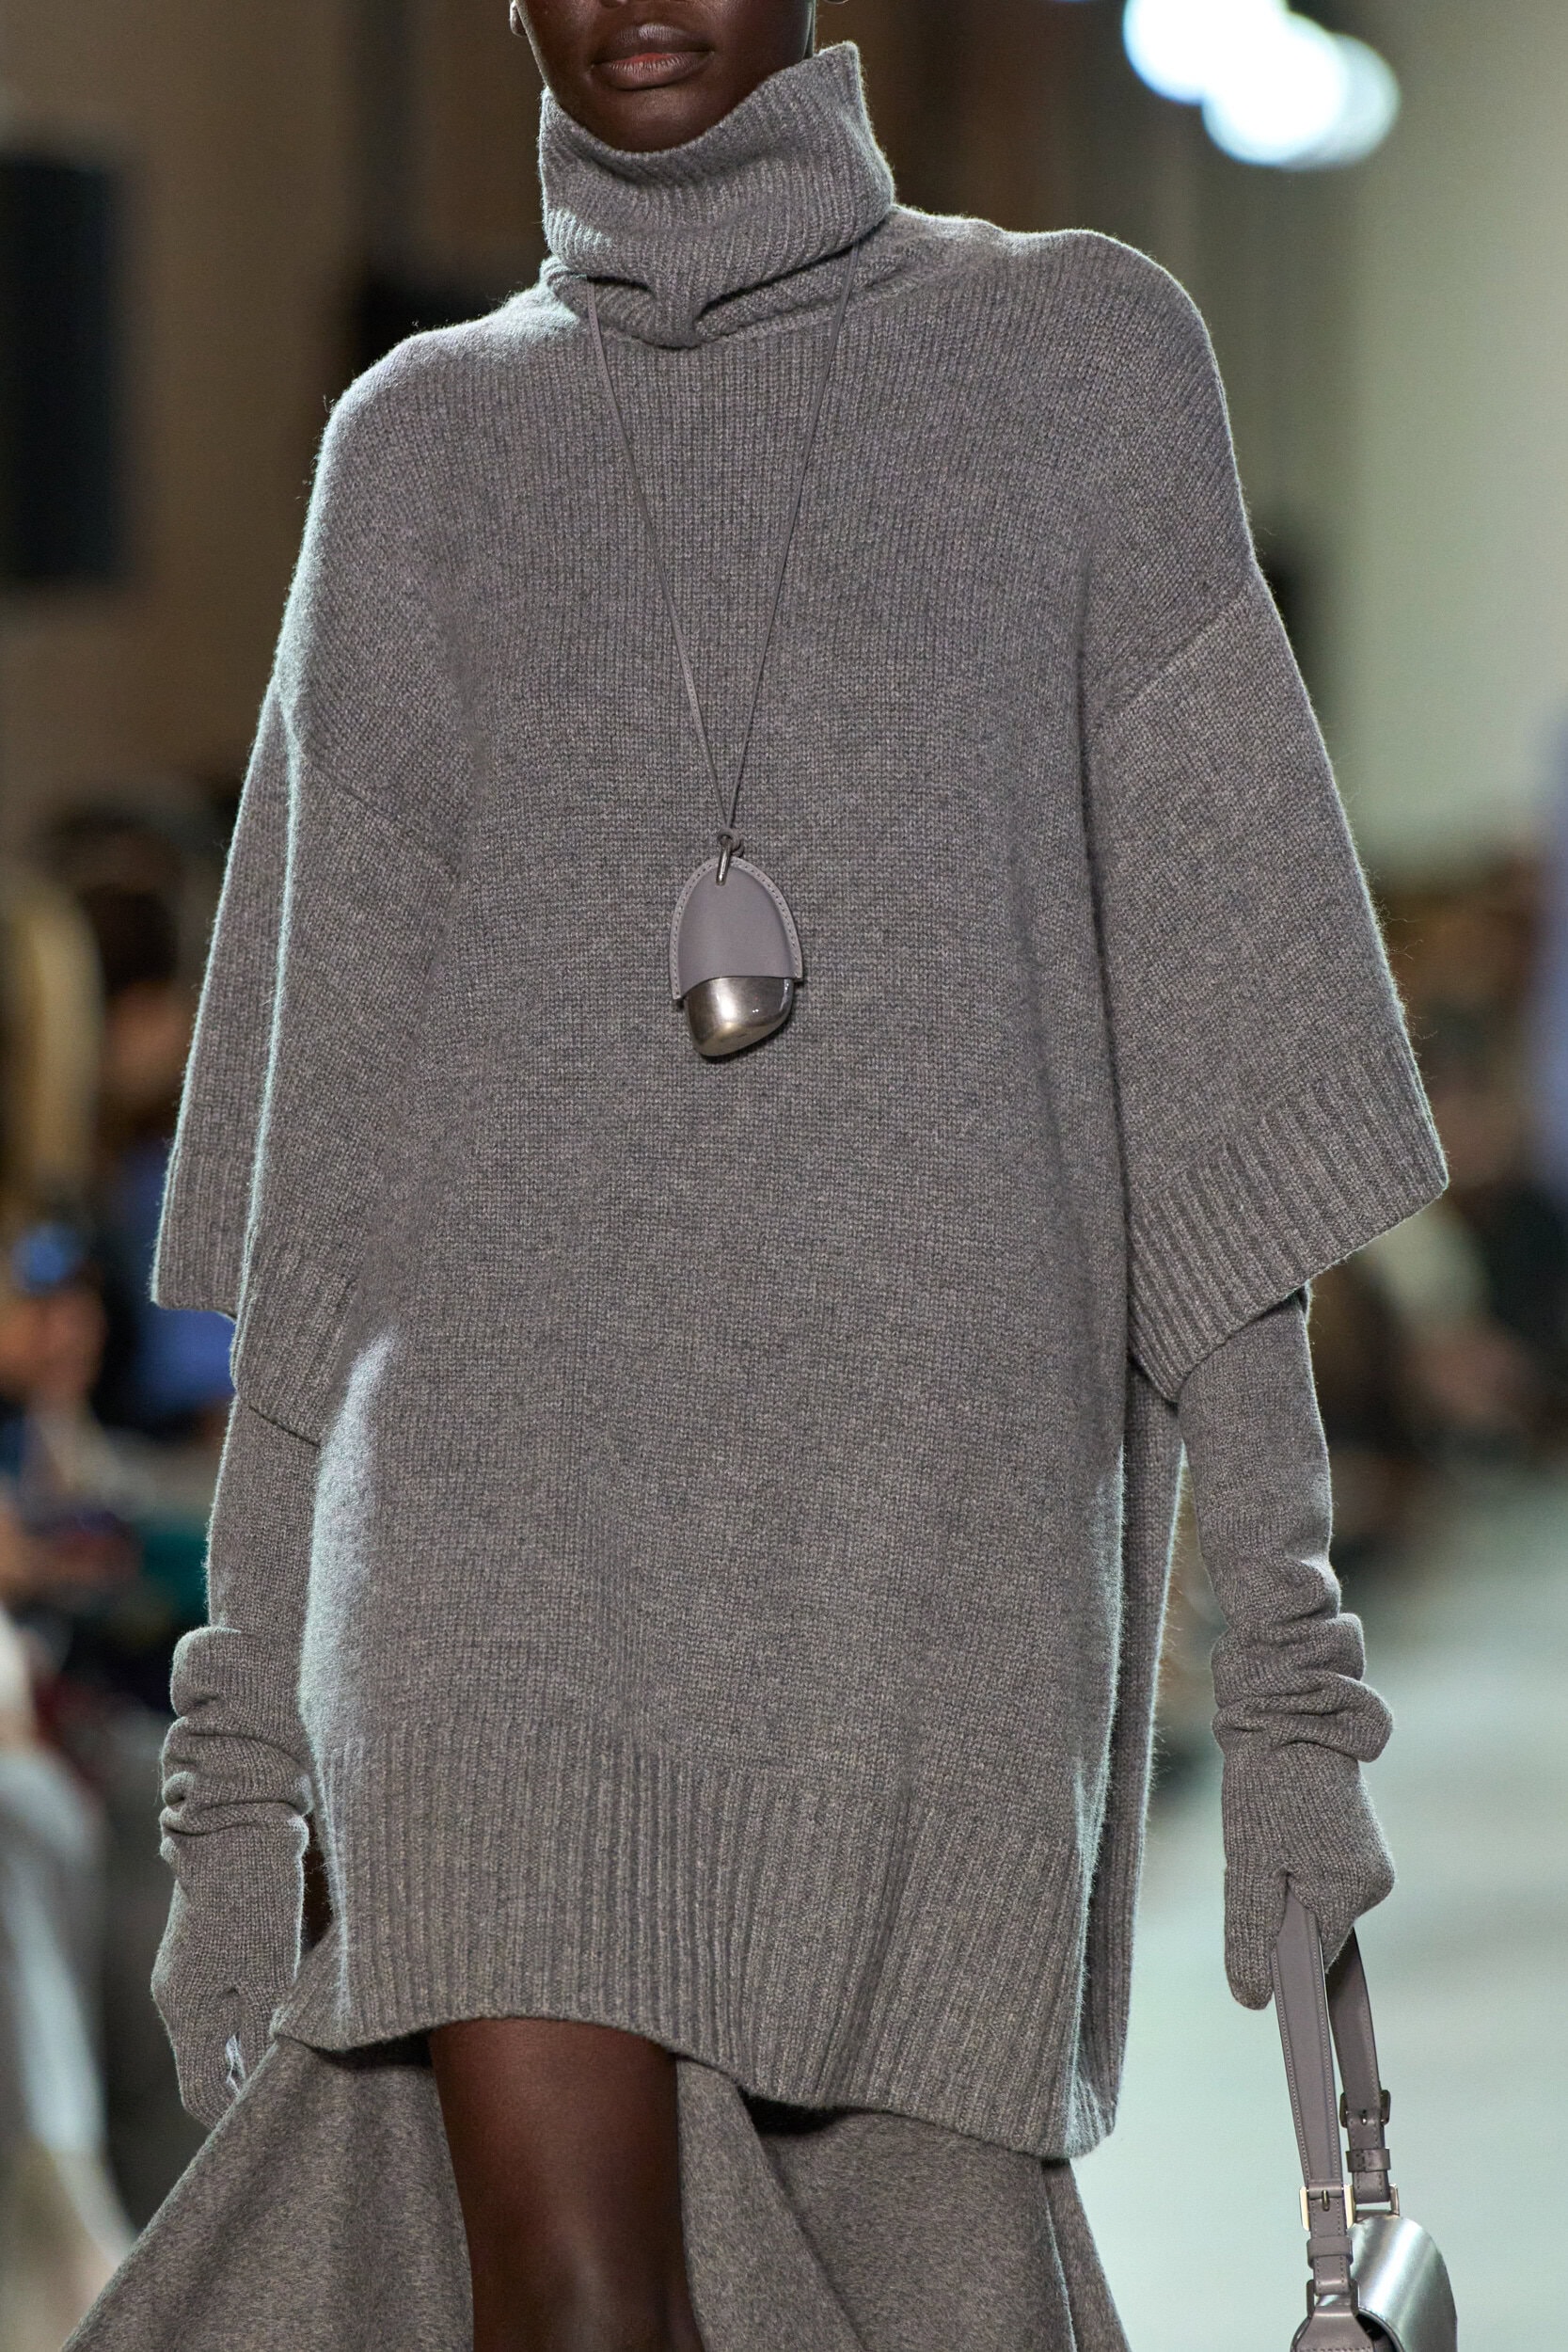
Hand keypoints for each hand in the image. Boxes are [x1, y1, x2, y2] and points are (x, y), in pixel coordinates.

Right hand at [151, 1832, 302, 2127]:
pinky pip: (220, 2000)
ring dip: (247, 2047)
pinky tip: (284, 2009)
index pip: (200, 2093)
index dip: (233, 2115)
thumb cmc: (257, 1900)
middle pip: (206, 2064)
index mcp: (185, 2011)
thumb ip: (261, 2036)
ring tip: (296, 2051)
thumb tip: (259, 2087)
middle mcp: (174, 1996)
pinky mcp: (200, 1949)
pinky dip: (246, 2016)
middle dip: (244, 2082)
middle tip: (293, 2088)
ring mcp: (184, 1971)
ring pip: (215, 2031)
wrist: (238, 1825)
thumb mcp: (270, 1975)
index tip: (273, 2119)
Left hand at [1221, 1740, 1393, 2007]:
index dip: (1283, 1967)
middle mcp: (1373, 1883)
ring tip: (1263, 1834)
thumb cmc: (1266, 1786)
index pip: (1316, 1963)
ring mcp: (1372, 1862)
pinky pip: (1324, 1876)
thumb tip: (1254, 2000)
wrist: (1291, 1714)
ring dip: (1284, 1884)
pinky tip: (1279, 1828)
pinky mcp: (1363, 1844)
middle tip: (1250, 1860)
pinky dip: (1295, 1865)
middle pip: (1315, 1929)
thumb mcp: (1246, 1864)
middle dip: (1277, 1911)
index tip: (1259, 1962)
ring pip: (1317, 1901)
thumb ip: (1251, 1934)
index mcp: (1349, 1892)